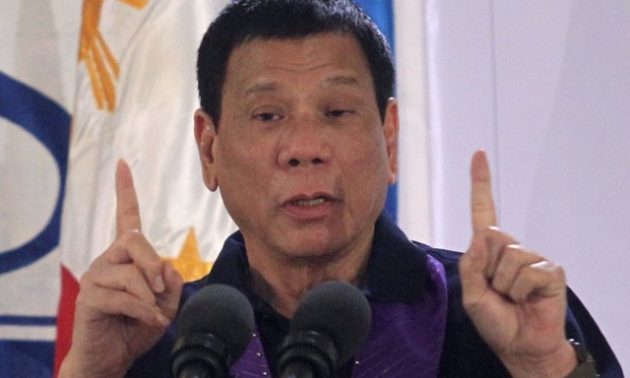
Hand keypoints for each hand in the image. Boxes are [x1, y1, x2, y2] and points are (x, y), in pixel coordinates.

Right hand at [59, 160, 182, 377]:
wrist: (113, 357)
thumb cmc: (138, 326)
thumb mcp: (165, 303)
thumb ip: (169, 283)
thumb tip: (167, 266)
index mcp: (126, 256)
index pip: (126, 217)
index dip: (125, 190)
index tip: (122, 163)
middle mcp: (108, 260)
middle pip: (135, 241)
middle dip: (154, 265)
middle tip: (161, 290)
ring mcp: (95, 277)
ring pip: (131, 273)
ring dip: (150, 297)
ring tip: (154, 313)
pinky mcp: (89, 297)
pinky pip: (126, 297)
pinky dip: (146, 311)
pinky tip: (152, 322)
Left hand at [459, 151, 576, 376]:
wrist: (521, 346)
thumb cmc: (495, 320)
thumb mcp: (471, 295)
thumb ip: (471, 265)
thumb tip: (482, 235)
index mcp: (489, 250)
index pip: (483, 211)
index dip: (480, 183)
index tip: (478, 154)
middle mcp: (511, 247)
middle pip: (491, 236)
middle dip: (487, 270)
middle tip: (497, 291)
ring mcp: (532, 257)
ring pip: (508, 258)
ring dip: (504, 285)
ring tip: (512, 298)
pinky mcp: (550, 269)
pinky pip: (527, 272)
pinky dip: (521, 291)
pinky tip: (528, 299)